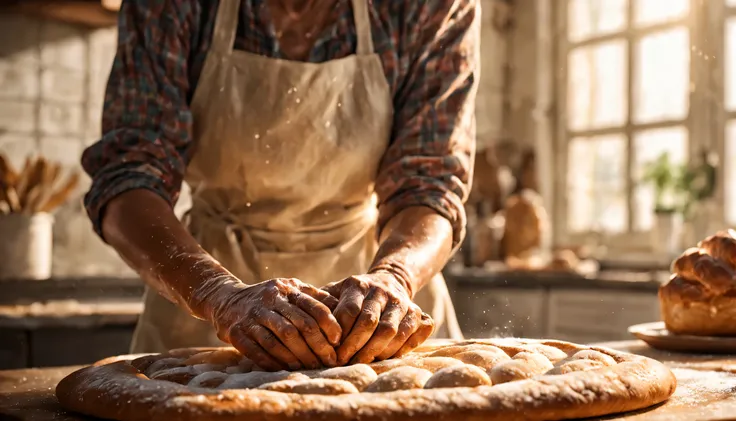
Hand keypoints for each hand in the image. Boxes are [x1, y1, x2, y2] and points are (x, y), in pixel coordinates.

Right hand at [207, 278, 341, 370]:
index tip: (338, 341)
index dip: (330, 326)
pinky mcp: (237, 332)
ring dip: (298, 357)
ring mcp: (252, 316)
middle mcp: (270, 300)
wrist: (226, 299)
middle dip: (318, 346)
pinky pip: (259, 351)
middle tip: (329, 361)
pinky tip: (287, 369)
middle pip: (299, 326)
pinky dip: (275, 362)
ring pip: (280, 339)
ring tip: (311, 367)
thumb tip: (341, 307)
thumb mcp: (290, 289)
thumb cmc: (269, 298)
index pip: (314, 308)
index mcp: (287, 289)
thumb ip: (314, 296)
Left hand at [322, 271, 434, 364]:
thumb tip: (304, 325)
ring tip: (362, 363)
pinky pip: (413, 333)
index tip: (331, 350)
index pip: (349, 310)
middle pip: (370, 322)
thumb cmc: (353, 295)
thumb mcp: (335, 292)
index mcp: (358, 284)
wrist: (390, 280)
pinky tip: (386, 358)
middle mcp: (381, 291)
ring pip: (391, 330)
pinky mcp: (417, 313)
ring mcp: (401, 302)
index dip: (340, 333)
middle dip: (355, 346)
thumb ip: (320, 305)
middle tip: (344, 362)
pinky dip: (400, 349)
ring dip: (376, 351)